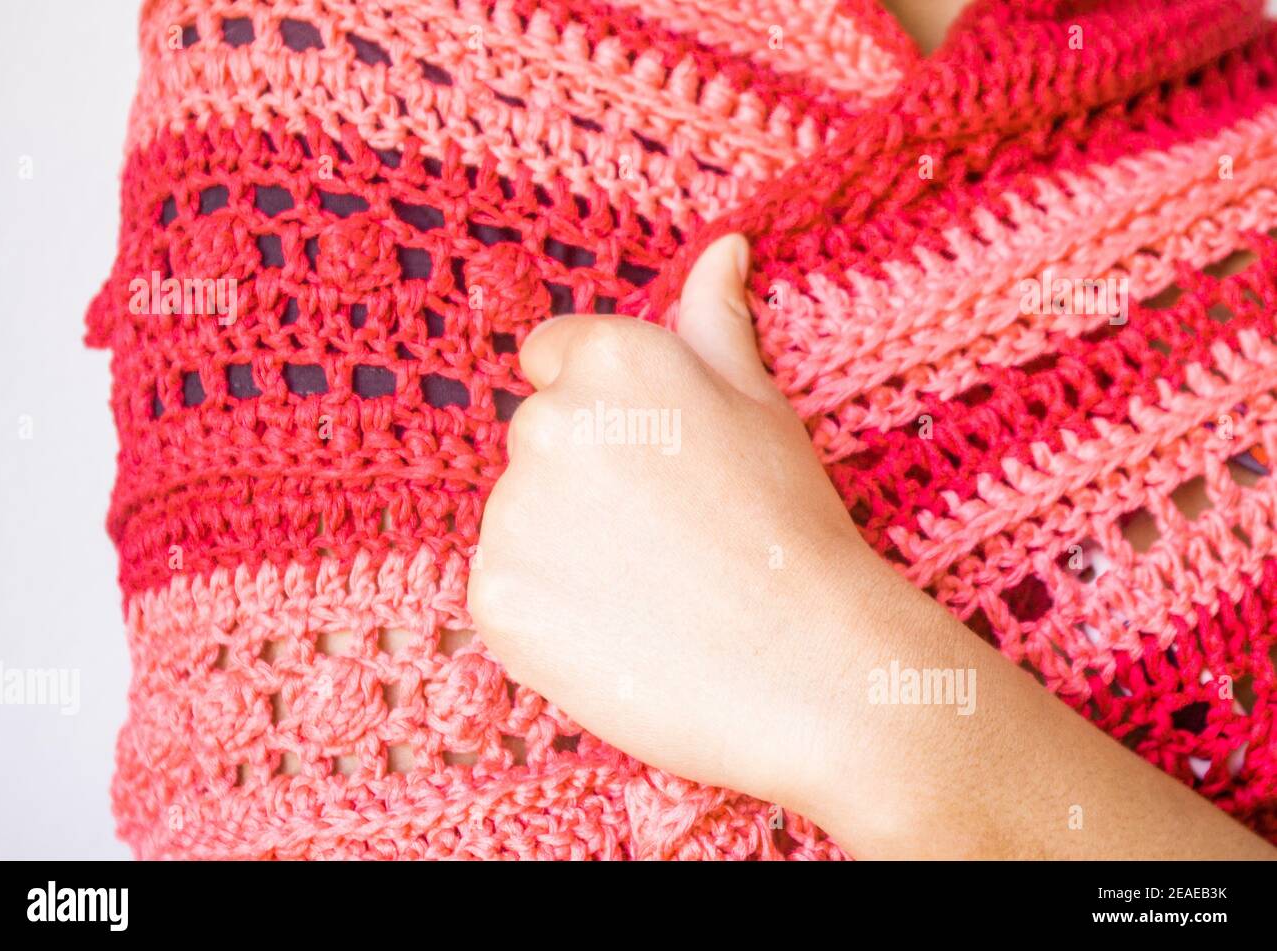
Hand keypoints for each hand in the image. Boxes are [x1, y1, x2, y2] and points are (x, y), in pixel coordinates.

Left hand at [468, 234, 883, 810]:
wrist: (809, 669)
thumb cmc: (794, 530)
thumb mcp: (762, 406)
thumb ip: (718, 322)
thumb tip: (722, 247)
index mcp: (608, 360)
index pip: (554, 357)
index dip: (606, 412)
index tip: (651, 462)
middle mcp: (544, 424)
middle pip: (536, 440)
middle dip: (583, 477)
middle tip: (664, 534)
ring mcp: (510, 515)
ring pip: (519, 517)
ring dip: (562, 545)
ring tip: (648, 588)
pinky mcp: (494, 598)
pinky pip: (504, 590)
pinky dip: (546, 610)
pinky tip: (617, 629)